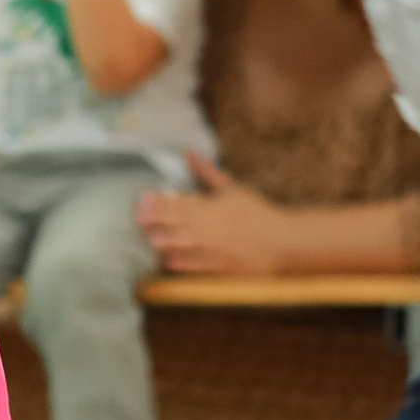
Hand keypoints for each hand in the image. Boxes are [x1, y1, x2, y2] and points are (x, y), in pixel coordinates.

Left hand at [135, 154, 299, 275]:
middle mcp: (207, 227)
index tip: (143, 199)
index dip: (158, 201)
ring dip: (164, 241)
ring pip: (182, 245)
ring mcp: (212, 248)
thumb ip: (208, 173)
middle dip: (156, 221)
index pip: (178, 202)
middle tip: (138, 218)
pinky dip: (181, 262)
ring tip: (151, 239)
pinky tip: (169, 261)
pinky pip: (195, 265)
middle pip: (175, 223)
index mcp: (210, 206)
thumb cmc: (257, 212)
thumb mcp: (232, 189)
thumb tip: (190, 154)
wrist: (281, 241)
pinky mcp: (217, 265)